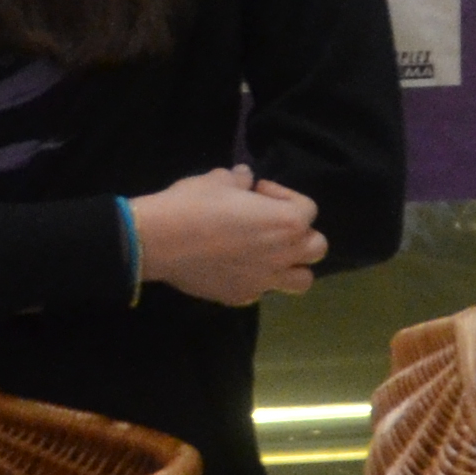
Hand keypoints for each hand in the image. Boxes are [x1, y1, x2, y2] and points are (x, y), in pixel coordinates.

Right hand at [129, 165, 327, 306]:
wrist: (159, 241)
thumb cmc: (194, 204)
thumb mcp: (218, 180)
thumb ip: (239, 180)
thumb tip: (244, 178)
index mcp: (286, 223)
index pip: (308, 209)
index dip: (283, 196)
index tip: (257, 192)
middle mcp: (283, 255)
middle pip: (316, 248)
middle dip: (300, 234)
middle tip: (271, 225)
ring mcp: (264, 281)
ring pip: (301, 280)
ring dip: (291, 266)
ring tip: (267, 254)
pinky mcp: (241, 296)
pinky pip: (262, 291)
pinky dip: (257, 280)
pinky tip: (235, 268)